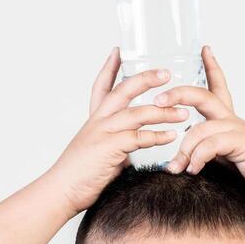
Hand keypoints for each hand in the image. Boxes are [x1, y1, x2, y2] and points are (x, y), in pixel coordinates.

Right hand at [46, 47, 191, 213]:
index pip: (101, 86)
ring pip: (137, 113)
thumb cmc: (80, 176)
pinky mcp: (109, 148)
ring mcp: (103, 133)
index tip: (118, 52)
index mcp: (95, 120)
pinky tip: (171, 136)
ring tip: (184, 113)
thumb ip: (116, 146)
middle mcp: (98, 121)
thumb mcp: (98, 153)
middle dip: (146, 79)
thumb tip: (132, 150)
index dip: (109, 68)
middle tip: (167, 74)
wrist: (61, 191)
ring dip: (163, 112)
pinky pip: (138, 137)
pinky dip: (157, 135)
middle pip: (124, 90)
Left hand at [155, 46, 244, 201]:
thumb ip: (209, 153)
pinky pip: (210, 145)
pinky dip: (197, 157)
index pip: (219, 87)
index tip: (206, 49)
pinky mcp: (241, 143)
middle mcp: (233, 120)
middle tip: (158, 100)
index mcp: (230, 121)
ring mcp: (238, 130)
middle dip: (178, 94)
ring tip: (175, 168)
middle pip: (202, 96)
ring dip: (183, 150)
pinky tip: (193, 169)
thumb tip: (187, 160)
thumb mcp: (227, 159)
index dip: (212, 66)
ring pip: (199, 129)